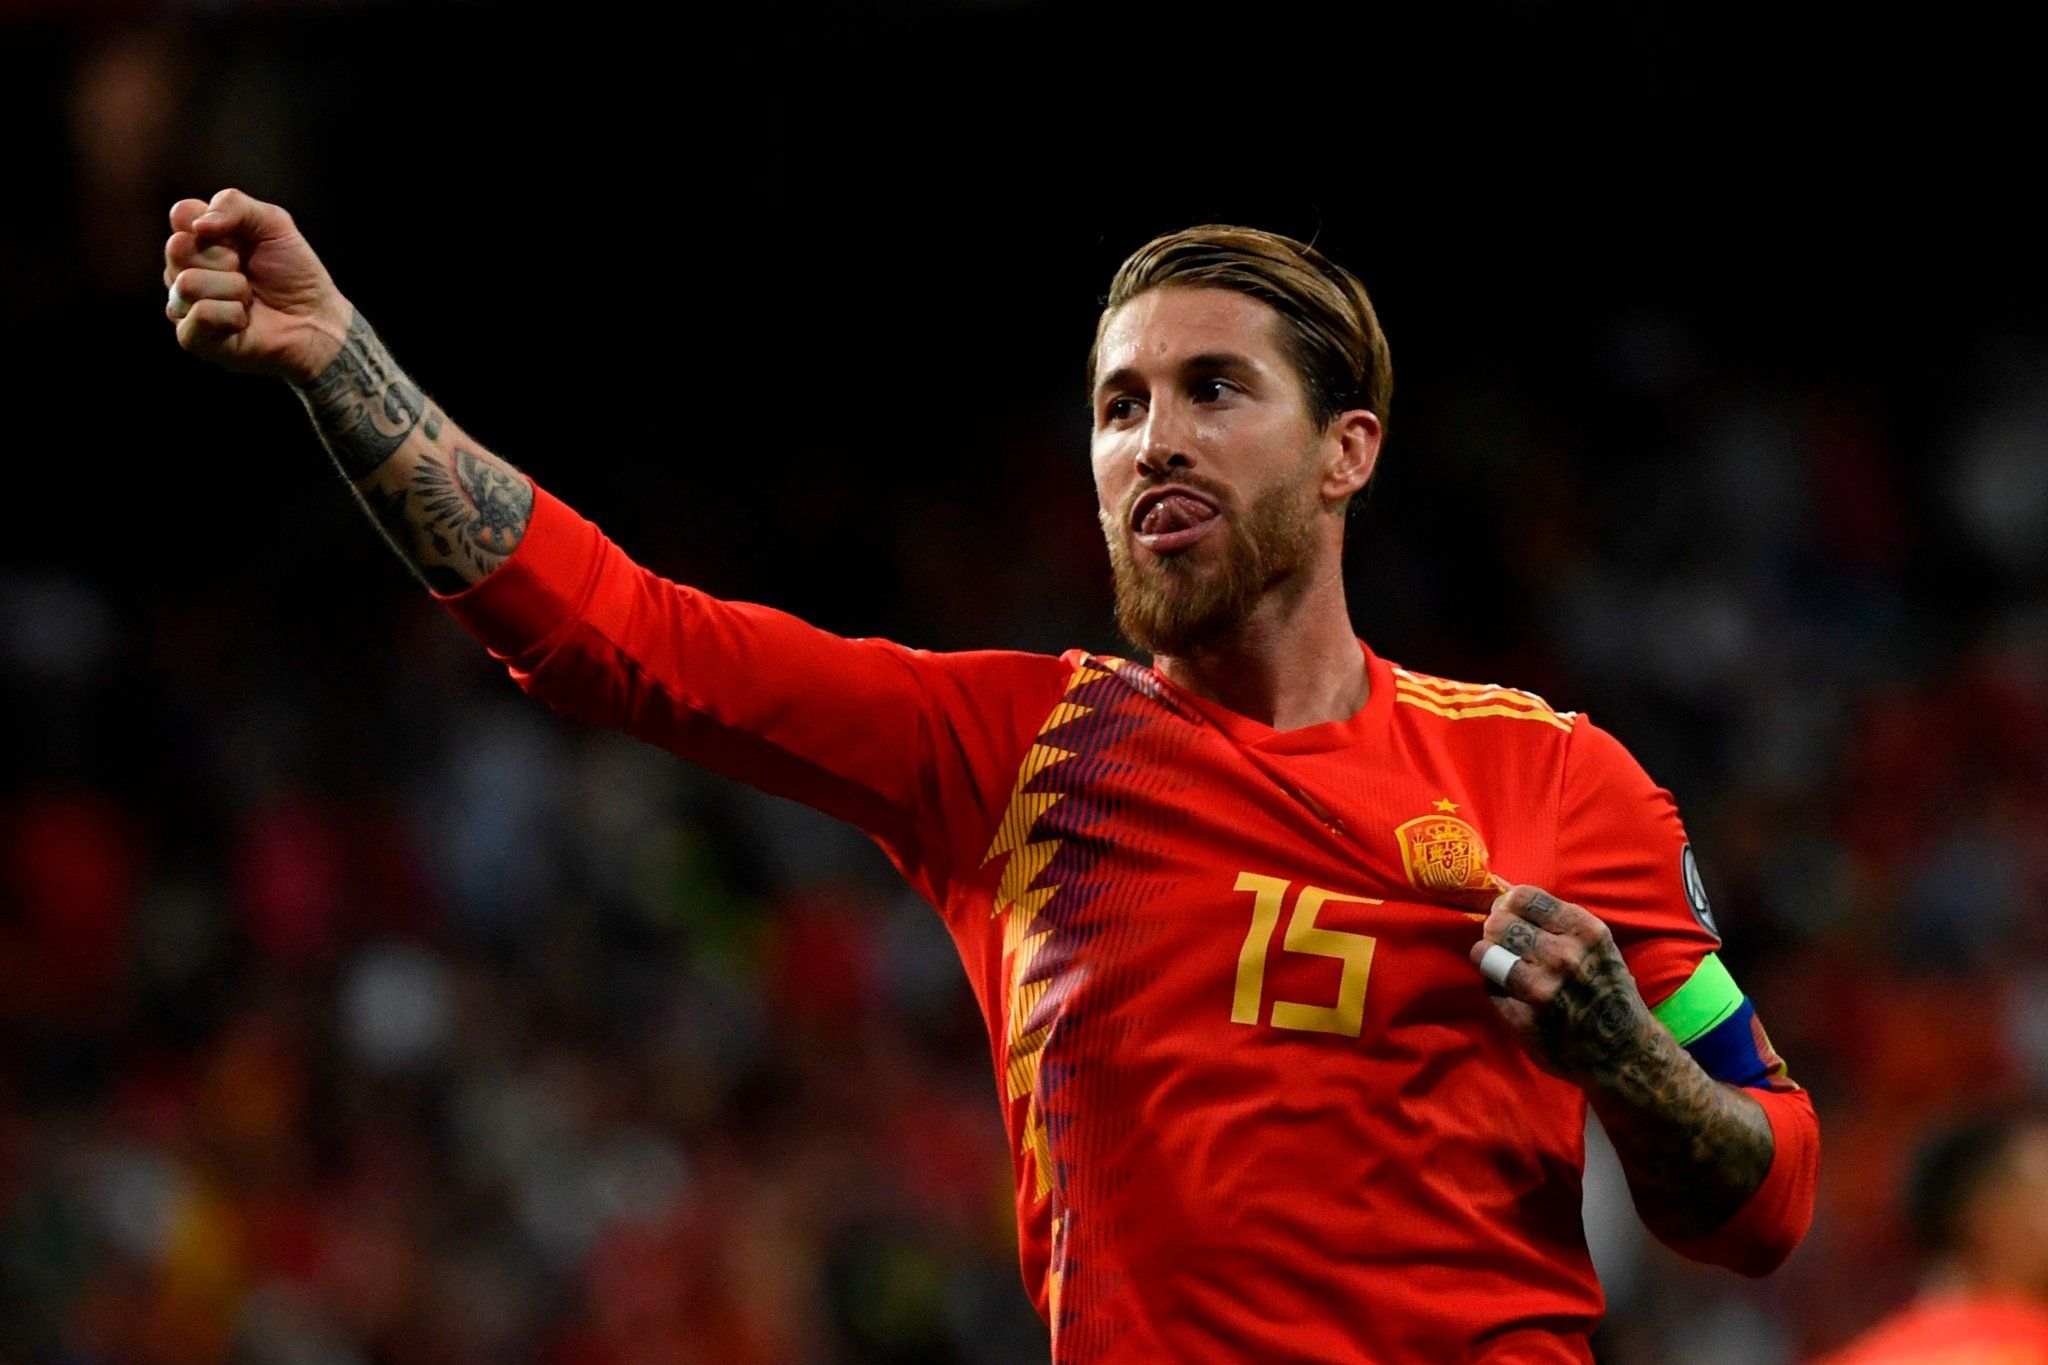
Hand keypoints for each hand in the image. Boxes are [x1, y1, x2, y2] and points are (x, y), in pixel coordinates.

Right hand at [164, 188, 351, 383]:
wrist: (318, 319)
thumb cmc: (294, 272)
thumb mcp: (273, 223)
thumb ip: (234, 204)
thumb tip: (198, 226)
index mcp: (199, 239)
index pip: (181, 214)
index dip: (212, 222)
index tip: (240, 240)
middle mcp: (184, 270)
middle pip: (177, 247)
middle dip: (225, 258)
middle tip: (247, 272)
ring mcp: (185, 305)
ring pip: (187, 283)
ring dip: (233, 288)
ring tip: (248, 298)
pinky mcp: (193, 338)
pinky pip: (200, 314)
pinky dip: (232, 314)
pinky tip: (244, 321)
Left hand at [1468, 884, 1657, 1080]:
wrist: (1624, 1050)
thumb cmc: (1605, 988)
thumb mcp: (1593, 945)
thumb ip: (1553, 920)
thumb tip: (1502, 890)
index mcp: (1584, 931)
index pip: (1522, 897)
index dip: (1508, 904)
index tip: (1508, 914)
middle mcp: (1564, 957)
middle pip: (1498, 923)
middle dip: (1494, 929)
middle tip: (1499, 940)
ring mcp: (1542, 989)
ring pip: (1485, 953)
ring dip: (1486, 956)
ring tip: (1498, 963)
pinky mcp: (1524, 1019)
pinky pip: (1489, 987)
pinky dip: (1494, 986)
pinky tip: (1510, 991)